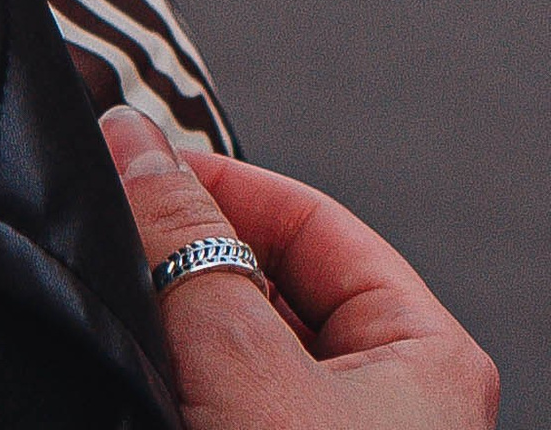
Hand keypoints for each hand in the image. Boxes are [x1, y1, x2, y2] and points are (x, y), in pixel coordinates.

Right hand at [100, 110, 497, 429]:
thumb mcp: (244, 370)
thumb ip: (190, 253)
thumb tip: (135, 146)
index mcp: (431, 360)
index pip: (314, 222)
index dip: (223, 186)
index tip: (139, 169)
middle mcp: (399, 407)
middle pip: (277, 287)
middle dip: (195, 261)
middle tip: (119, 240)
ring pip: (250, 357)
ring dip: (185, 331)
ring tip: (126, 313)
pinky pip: (235, 406)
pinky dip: (186, 384)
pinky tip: (142, 374)